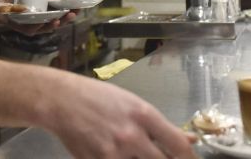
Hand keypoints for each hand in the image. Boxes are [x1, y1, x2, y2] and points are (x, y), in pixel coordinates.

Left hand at [0, 0, 79, 35]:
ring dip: (56, 23)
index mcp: (46, 13)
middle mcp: (42, 22)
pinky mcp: (27, 30)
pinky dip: (41, 26)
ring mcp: (35, 27)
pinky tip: (48, 21)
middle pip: (58, 22)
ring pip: (48, 27)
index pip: (61, 14)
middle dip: (67, 18)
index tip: (80, 7)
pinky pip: (35, 29)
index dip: (71, 12)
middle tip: (74, 13)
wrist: (1, 7)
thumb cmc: (18, 0)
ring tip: (62, 18)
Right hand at [45, 76, 196, 157]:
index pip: (178, 145)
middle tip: (161, 157)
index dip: (190, 158)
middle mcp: (131, 136)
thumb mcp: (133, 104)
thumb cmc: (99, 98)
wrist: (61, 101)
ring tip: (131, 150)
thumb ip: (160, 126)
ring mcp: (113, 153)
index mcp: (144, 116)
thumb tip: (190, 138)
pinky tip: (114, 151)